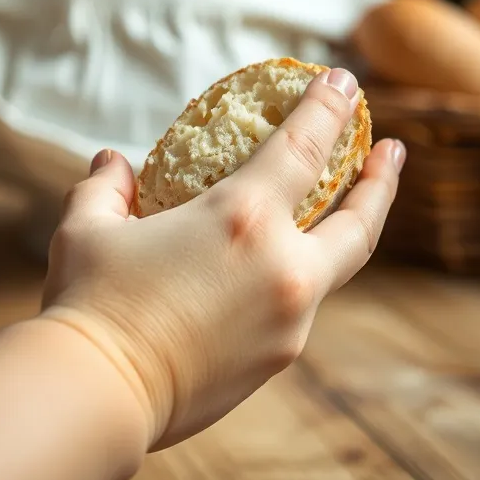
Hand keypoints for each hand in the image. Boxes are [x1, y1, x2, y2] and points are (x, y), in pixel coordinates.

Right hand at [40, 68, 404, 450]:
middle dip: (381, 182)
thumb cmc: (91, 304)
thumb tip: (111, 164)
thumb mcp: (87, 229)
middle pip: (359, 220)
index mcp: (243, 218)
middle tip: (391, 151)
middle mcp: (282, 266)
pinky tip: (274, 271)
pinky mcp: (279, 357)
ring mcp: (289, 318)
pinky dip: (296, 277)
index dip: (329, 108)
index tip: (346, 83)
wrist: (98, 396)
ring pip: (336, 268)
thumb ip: (106, 188)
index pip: (305, 147)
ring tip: (343, 213)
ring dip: (348, 233)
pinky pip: (299, 305)